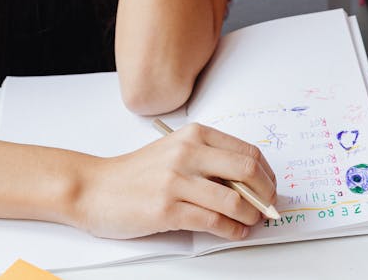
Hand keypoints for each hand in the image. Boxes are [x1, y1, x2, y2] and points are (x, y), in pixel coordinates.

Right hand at [75, 122, 275, 240]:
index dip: (267, 173)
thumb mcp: (176, 152)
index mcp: (195, 134)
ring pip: (233, 199)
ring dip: (251, 215)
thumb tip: (249, 182)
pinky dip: (231, 230)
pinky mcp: (167, 208)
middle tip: (269, 208)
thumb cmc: (138, 172)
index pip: (247, 151)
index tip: (272, 187)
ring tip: (253, 222)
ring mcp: (177, 180)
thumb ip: (209, 160)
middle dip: (266, 193)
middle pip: (246, 171)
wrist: (96, 187)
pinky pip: (211, 220)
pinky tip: (235, 232)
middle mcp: (188, 152)